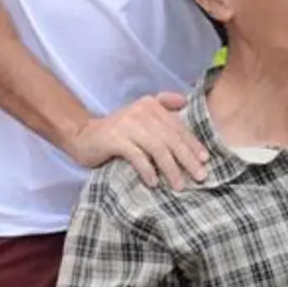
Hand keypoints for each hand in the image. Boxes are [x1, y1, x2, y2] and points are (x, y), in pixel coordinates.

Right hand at [66, 93, 208, 187]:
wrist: (82, 135)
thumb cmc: (117, 131)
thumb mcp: (140, 115)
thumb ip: (162, 105)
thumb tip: (185, 101)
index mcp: (151, 105)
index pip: (178, 126)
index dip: (193, 144)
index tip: (205, 160)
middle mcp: (142, 112)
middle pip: (171, 138)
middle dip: (187, 159)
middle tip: (200, 176)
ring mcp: (128, 125)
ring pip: (158, 148)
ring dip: (171, 168)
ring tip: (179, 185)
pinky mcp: (115, 139)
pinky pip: (137, 156)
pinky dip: (147, 170)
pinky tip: (154, 183)